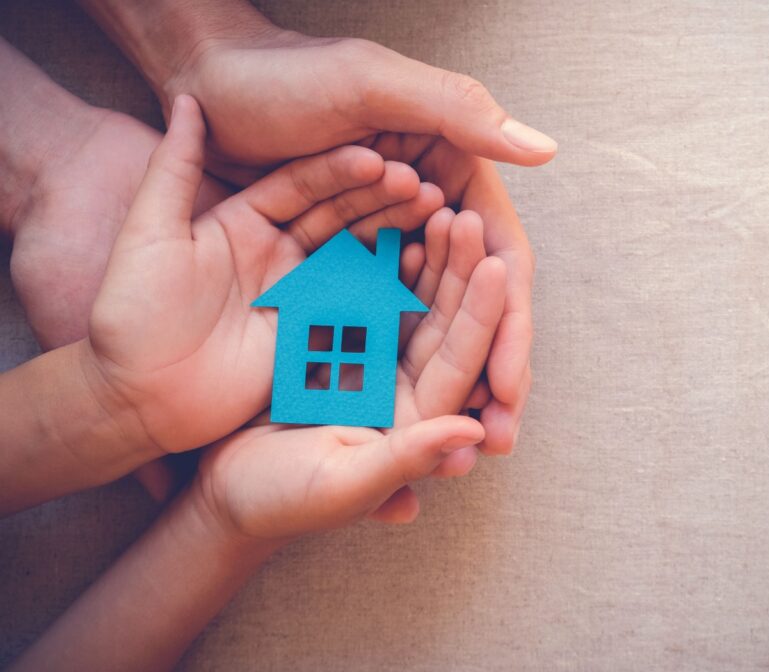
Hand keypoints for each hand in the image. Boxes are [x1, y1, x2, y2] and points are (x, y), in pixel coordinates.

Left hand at [85, 95, 443, 454]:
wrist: (136, 397)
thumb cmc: (130, 313)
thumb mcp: (149, 233)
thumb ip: (173, 168)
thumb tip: (187, 97)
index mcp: (245, 221)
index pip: (302, 185)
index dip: (339, 170)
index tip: (377, 157)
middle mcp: (279, 252)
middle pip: (339, 216)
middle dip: (380, 199)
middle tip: (421, 185)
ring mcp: (299, 294)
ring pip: (355, 256)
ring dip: (392, 236)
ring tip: (434, 217)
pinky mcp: (312, 334)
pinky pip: (356, 305)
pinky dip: (388, 286)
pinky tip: (419, 267)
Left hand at [156, 22, 542, 453]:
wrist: (206, 85)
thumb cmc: (286, 75)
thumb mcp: (371, 84)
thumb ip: (458, 114)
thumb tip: (546, 151)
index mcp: (452, 171)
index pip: (500, 258)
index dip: (513, 325)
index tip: (511, 387)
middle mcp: (425, 214)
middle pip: (473, 303)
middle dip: (492, 372)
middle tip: (501, 438)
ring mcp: (382, 243)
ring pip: (432, 323)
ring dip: (455, 384)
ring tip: (464, 449)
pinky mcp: (337, 263)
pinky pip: (377, 320)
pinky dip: (396, 366)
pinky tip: (407, 417)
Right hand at [193, 210, 505, 538]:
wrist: (222, 492)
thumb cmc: (281, 501)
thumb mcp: (342, 483)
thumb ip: (404, 459)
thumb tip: (472, 435)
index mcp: (416, 419)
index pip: (458, 361)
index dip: (478, 316)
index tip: (494, 267)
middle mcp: (402, 384)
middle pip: (440, 320)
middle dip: (456, 270)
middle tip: (467, 218)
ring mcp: (369, 357)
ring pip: (407, 298)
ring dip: (423, 254)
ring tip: (436, 203)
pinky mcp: (333, 339)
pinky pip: (362, 292)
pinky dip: (375, 257)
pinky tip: (387, 217)